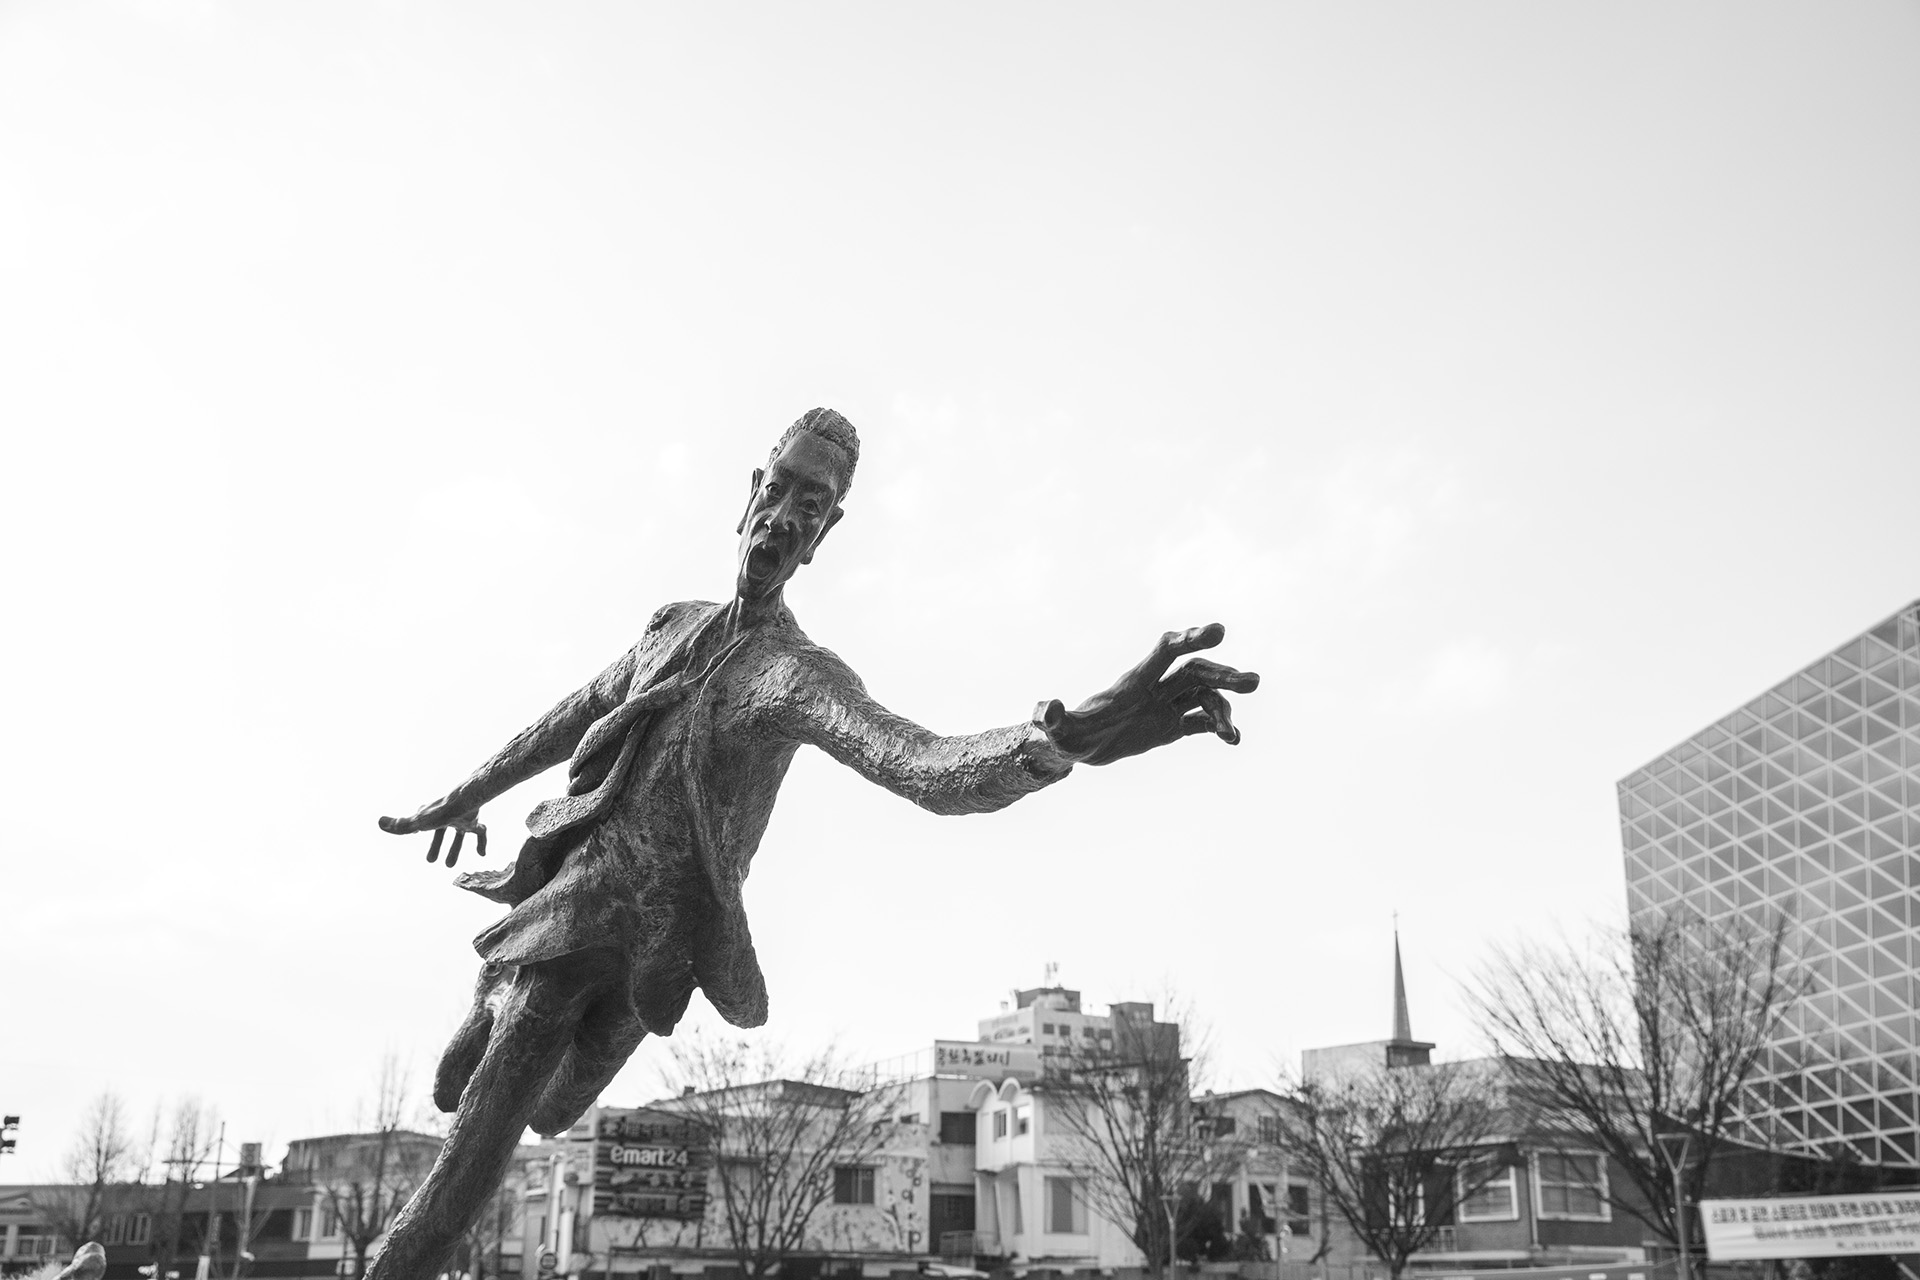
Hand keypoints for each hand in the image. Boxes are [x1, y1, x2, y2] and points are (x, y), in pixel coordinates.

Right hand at [379, 798, 487, 868]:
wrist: (464, 802)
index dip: (416, 828)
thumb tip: (379, 822)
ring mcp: (461, 818)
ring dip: (454, 849)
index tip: (415, 832)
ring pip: (459, 834)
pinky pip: (481, 833)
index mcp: (430, 814)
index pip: (421, 821)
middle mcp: (446, 815)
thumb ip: (400, 826)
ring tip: (448, 866)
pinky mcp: (475, 822)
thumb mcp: (417, 822)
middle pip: (440, 832)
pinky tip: (482, 855)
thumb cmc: (439, 812)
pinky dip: (481, 844)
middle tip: (430, 860)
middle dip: (436, 845)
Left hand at [1036, 623, 1258, 766]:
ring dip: (1224, 710)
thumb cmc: (1064, 735)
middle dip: (1223, 675)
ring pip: (1204, 698)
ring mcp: (1165, 705)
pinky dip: (1219, 728)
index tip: (1217, 632)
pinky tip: (1233, 741)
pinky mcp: (1170, 726)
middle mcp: (1154, 688)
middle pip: (1195, 672)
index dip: (1189, 638)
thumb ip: (1053, 717)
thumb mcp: (1057, 730)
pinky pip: (1201, 722)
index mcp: (1134, 681)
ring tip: (1232, 735)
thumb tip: (1046, 707)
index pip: (1165, 651)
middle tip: (1254, 681)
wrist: (1074, 748)